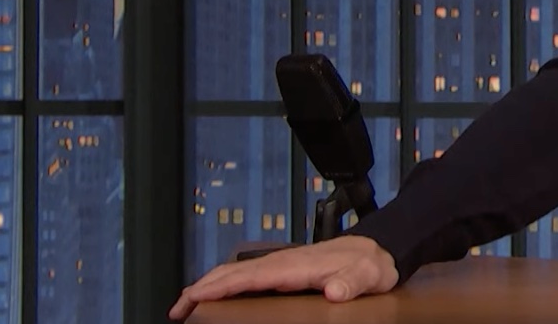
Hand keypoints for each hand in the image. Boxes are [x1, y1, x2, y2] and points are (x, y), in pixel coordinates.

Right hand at [168, 235, 398, 319]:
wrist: (380, 248)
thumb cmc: (372, 263)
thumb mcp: (368, 275)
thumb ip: (352, 281)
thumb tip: (335, 290)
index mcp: (296, 265)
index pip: (249, 275)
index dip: (221, 286)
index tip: (195, 297)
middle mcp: (284, 261)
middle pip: (233, 271)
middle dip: (202, 287)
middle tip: (176, 309)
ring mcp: (283, 264)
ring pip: (237, 272)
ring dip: (209, 285)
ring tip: (186, 304)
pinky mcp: (286, 269)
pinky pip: (248, 276)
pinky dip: (227, 284)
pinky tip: (221, 295)